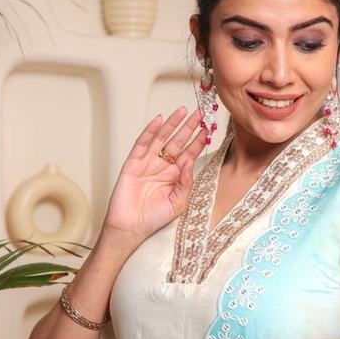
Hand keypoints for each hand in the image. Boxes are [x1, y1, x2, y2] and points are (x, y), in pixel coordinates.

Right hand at [101, 106, 208, 242]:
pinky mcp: (133, 163)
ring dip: (171, 124)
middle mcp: (162, 166)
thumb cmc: (154, 218)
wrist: (131, 227)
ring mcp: (147, 163)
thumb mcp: (178, 202)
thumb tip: (189, 161)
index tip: (208, 129)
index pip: (189, 153)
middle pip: (177, 141)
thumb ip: (186, 182)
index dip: (198, 141)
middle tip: (199, 113)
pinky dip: (150, 131)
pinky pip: (142, 144)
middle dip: (188, 127)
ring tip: (182, 111)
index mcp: (175, 175)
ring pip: (161, 138)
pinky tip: (158, 121)